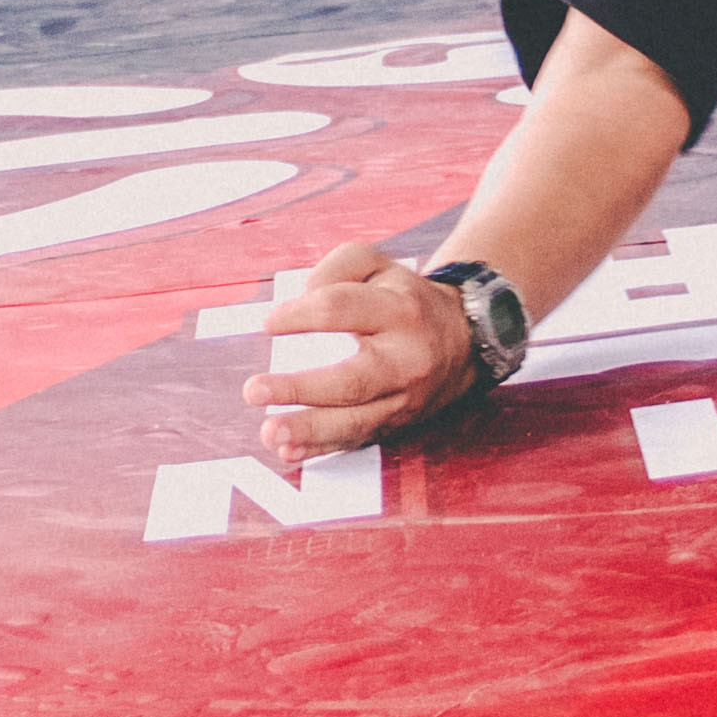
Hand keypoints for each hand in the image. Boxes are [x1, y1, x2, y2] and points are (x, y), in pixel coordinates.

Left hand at [246, 241, 487, 467]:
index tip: (268, 323)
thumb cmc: (405, 300)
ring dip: (309, 430)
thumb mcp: (378, 265)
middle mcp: (405, 359)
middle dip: (300, 388)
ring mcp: (403, 399)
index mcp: (399, 311)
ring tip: (269, 431)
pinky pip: (357, 441)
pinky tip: (289, 451)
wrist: (463, 341)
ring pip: (356, 421)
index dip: (300, 316)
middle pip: (351, 380)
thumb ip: (338, 267)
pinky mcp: (396, 424)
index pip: (341, 310)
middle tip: (254, 389)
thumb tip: (301, 299)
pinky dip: (321, 449)